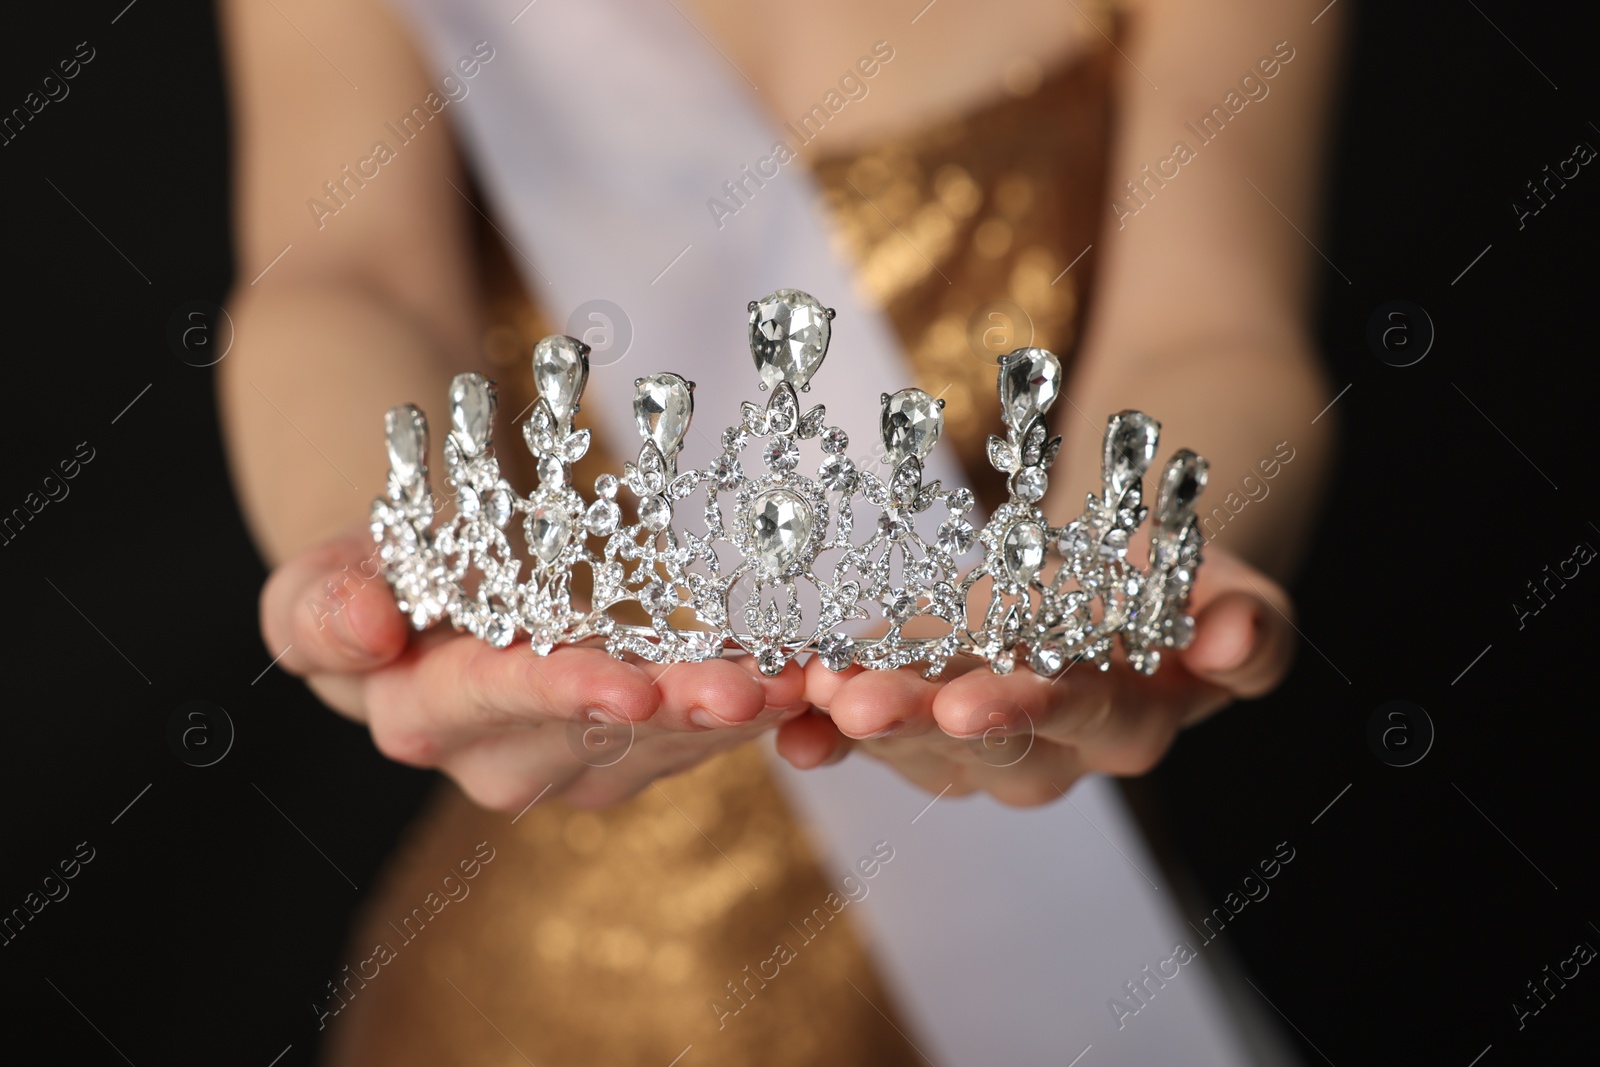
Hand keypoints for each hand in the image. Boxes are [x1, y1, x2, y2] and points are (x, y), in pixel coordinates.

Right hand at [260, 524, 807, 808]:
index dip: (563, 691)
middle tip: (760, 688)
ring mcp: (573, 762)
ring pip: (664, 743)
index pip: (497, 703)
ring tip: (805, 679)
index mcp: (426, 716)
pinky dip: (747, 708)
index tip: (631, 683)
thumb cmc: (372, 581)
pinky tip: (802, 681)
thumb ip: (323, 608)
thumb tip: (368, 629)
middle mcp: (503, 761)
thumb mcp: (321, 581)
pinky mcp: (627, 749)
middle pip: (602, 735)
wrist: (420, 604)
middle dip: (683, 712)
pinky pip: (693, 734)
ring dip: (735, 715)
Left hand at [773, 544, 1294, 805]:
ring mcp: (974, 740)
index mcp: (1127, 718)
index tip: (966, 703)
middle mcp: (1047, 748)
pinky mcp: (917, 714)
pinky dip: (817, 728)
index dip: (1025, 710)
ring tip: (801, 690)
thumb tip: (1234, 638)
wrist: (1113, 575)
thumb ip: (1247, 621)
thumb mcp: (1226, 583)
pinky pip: (864, 732)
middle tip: (851, 704)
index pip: (1081, 718)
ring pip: (912, 744)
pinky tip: (775, 716)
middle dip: (912, 723)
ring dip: (854, 722)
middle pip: (978, 746)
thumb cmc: (1175, 579)